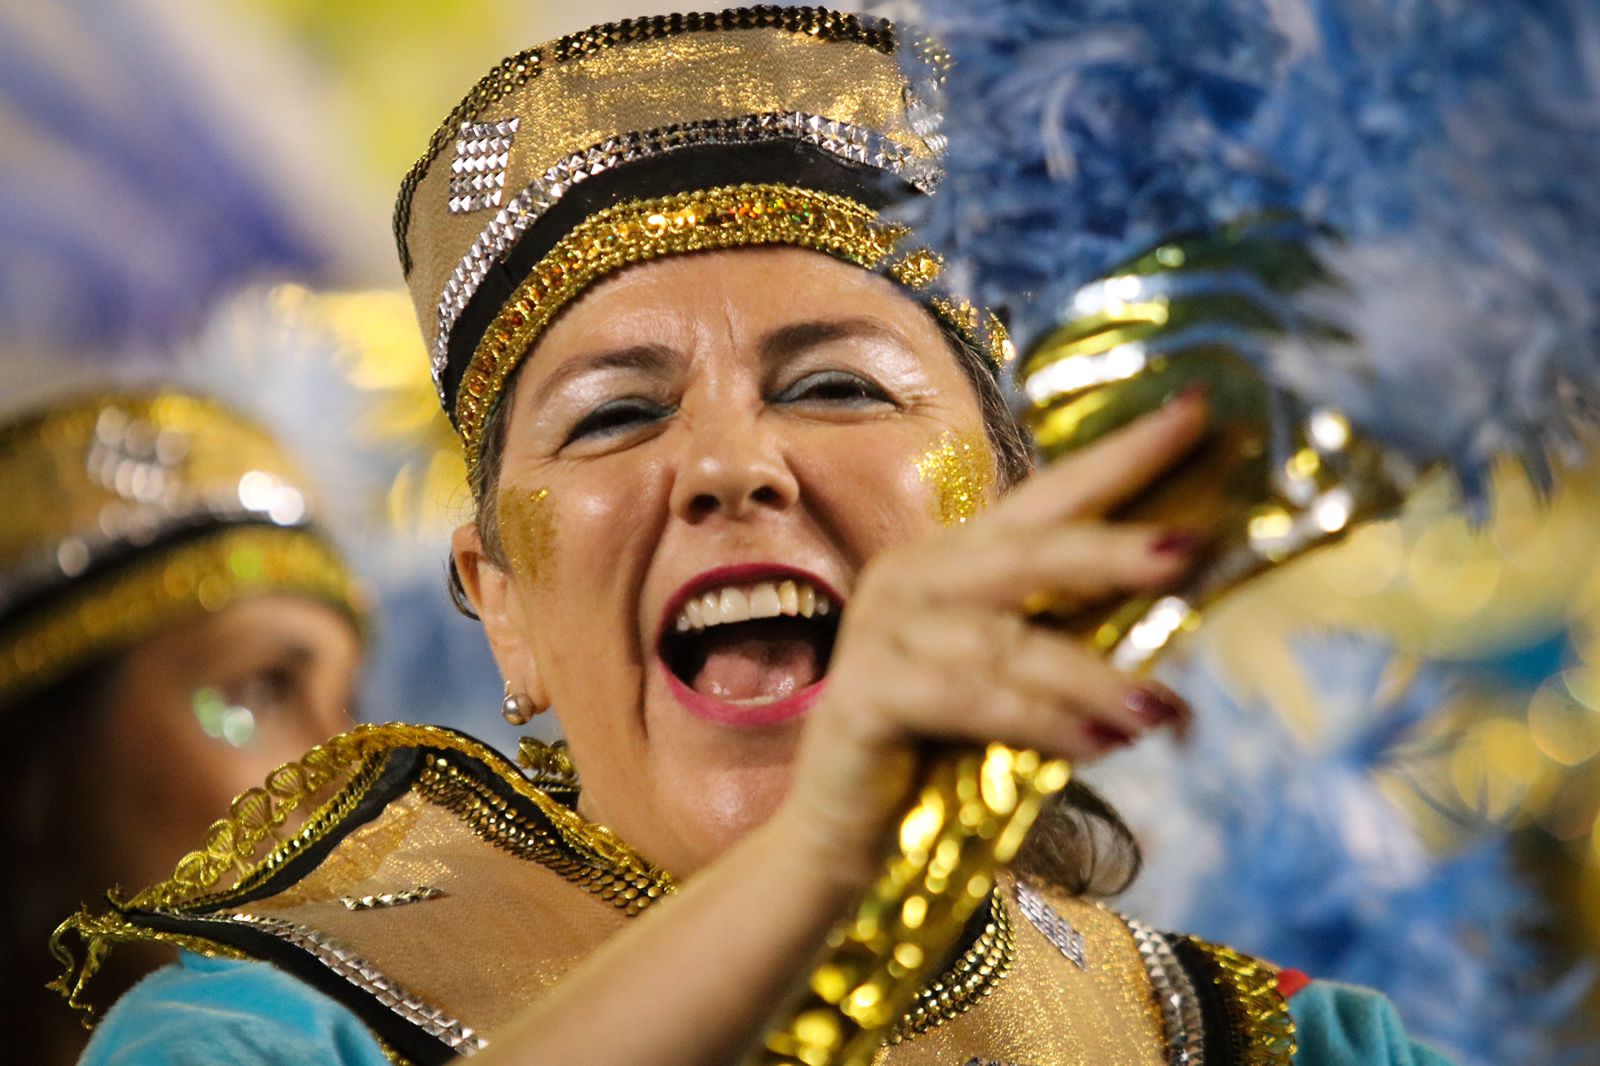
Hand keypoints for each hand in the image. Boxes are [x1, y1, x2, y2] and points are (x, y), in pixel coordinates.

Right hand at [779, 391, 1207, 883]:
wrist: (845, 832)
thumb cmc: (944, 752)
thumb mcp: (1020, 679)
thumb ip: (1076, 636)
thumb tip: (1185, 604)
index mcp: (956, 558)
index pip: (1050, 496)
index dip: (1121, 455)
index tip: (1197, 410)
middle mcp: (914, 577)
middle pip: (1025, 549)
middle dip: (1110, 547)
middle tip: (1187, 550)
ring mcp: (881, 631)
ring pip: (1005, 640)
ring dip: (1092, 676)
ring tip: (1162, 710)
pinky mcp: (864, 695)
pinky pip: (965, 699)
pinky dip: (1038, 721)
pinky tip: (1099, 746)